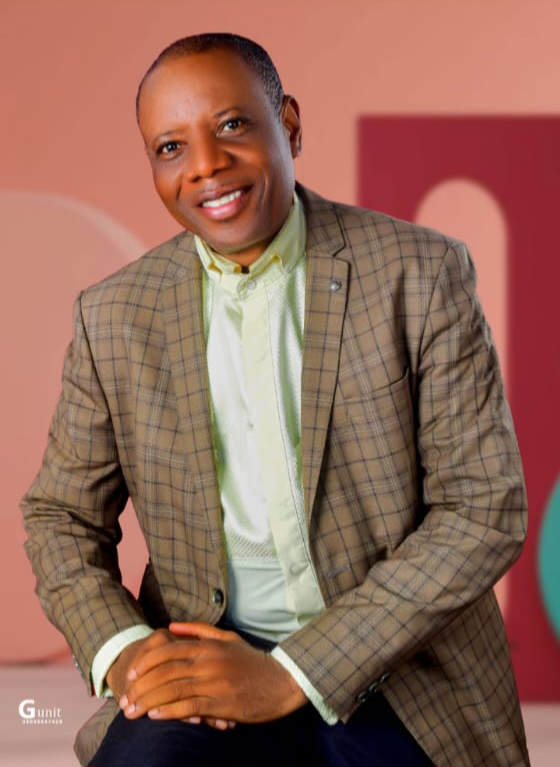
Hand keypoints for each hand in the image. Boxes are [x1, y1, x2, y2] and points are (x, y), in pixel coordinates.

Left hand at [118, 622, 306, 724]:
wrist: (282, 682)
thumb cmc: (253, 661)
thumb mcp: (228, 639)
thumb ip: (199, 631)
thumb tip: (172, 627)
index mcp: (209, 646)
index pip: (169, 650)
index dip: (146, 662)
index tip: (132, 675)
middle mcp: (208, 662)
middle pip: (165, 672)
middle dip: (141, 686)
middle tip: (125, 699)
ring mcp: (214, 683)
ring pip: (173, 691)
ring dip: (148, 702)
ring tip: (132, 712)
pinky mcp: (222, 704)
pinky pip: (190, 707)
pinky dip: (169, 712)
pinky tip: (155, 716)